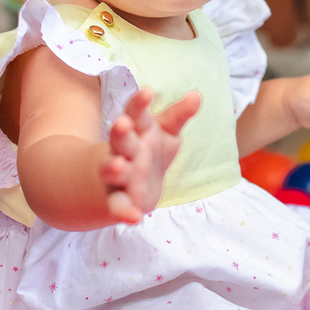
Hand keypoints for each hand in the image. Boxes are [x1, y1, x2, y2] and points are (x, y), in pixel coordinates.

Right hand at [100, 88, 199, 222]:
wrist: (117, 184)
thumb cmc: (145, 150)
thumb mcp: (163, 132)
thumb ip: (178, 115)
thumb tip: (197, 94)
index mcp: (136, 130)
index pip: (136, 113)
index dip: (140, 104)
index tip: (147, 92)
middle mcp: (123, 151)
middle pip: (120, 140)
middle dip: (120, 132)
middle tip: (122, 123)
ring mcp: (118, 176)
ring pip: (112, 170)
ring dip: (113, 167)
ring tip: (117, 165)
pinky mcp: (117, 200)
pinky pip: (118, 206)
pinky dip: (124, 212)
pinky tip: (134, 218)